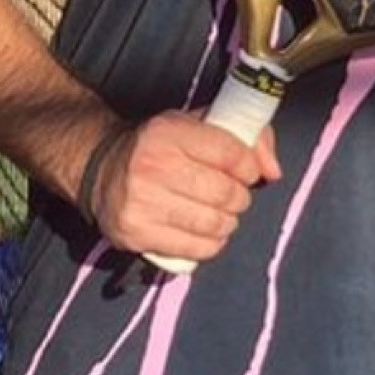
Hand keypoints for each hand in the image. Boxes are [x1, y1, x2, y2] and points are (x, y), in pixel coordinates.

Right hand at [86, 111, 281, 267]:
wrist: (101, 168)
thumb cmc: (158, 146)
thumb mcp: (195, 124)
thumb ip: (244, 136)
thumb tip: (273, 171)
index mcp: (169, 132)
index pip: (232, 154)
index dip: (248, 167)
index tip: (245, 171)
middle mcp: (153, 166)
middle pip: (226, 193)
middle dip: (239, 197)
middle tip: (232, 195)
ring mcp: (143, 203)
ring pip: (214, 224)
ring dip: (227, 222)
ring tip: (219, 213)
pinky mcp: (136, 234)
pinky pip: (195, 249)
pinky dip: (210, 243)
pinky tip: (204, 231)